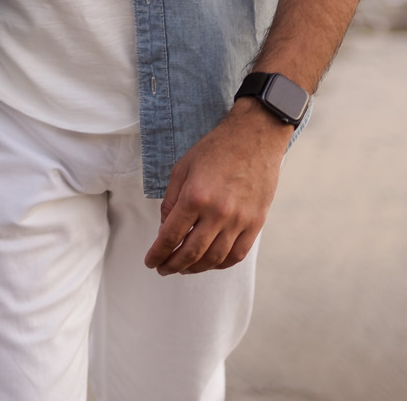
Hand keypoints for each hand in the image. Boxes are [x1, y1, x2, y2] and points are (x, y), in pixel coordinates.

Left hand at [143, 101, 287, 275]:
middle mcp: (218, 212)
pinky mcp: (256, 223)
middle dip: (173, 265)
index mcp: (195, 196)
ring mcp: (239, 220)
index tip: (150, 261)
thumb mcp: (182, 168)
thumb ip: (171, 202)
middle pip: (191, 252)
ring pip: (214, 258)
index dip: (158, 253)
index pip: (171, 236)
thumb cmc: (216, 149)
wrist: (255, 138)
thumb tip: (164, 230)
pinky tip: (209, 263)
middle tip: (163, 269)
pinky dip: (220, 264)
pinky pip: (236, 254)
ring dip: (195, 269)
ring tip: (183, 268)